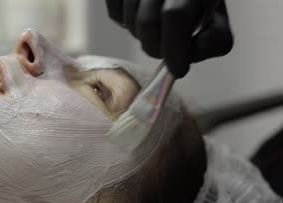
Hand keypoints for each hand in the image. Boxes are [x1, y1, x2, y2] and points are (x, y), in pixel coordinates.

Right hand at [106, 0, 233, 77]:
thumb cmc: (196, 4)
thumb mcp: (215, 20)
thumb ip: (215, 40)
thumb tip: (191, 54)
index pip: (176, 16)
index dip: (174, 48)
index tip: (177, 69)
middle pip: (147, 22)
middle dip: (155, 47)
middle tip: (165, 49)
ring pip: (128, 20)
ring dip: (140, 36)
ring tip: (154, 30)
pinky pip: (115, 15)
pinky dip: (125, 24)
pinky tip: (139, 17)